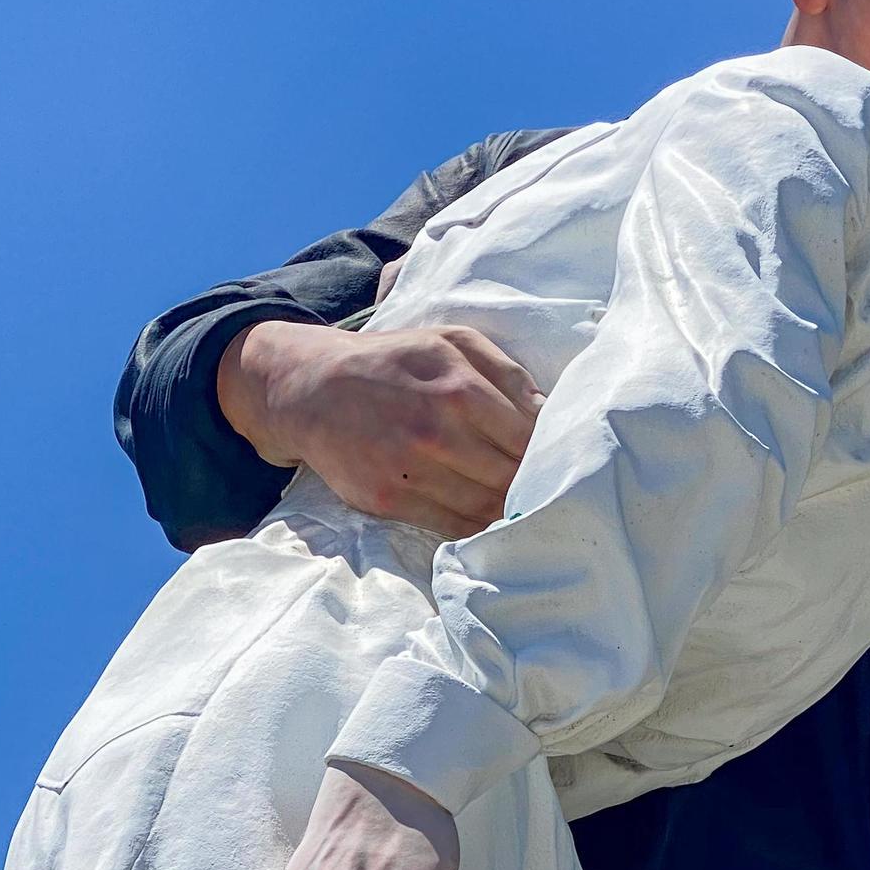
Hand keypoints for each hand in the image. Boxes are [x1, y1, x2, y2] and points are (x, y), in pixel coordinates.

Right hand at [220, 320, 542, 538]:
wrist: (311, 388)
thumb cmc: (392, 361)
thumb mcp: (450, 341)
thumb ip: (504, 371)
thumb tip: (548, 412)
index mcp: (459, 387)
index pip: (528, 437)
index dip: (549, 452)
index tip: (558, 458)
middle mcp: (435, 431)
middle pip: (510, 476)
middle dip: (531, 484)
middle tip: (545, 488)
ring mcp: (409, 469)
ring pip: (485, 507)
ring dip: (509, 510)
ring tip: (521, 505)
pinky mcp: (387, 499)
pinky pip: (452, 526)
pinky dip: (477, 528)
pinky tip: (487, 518)